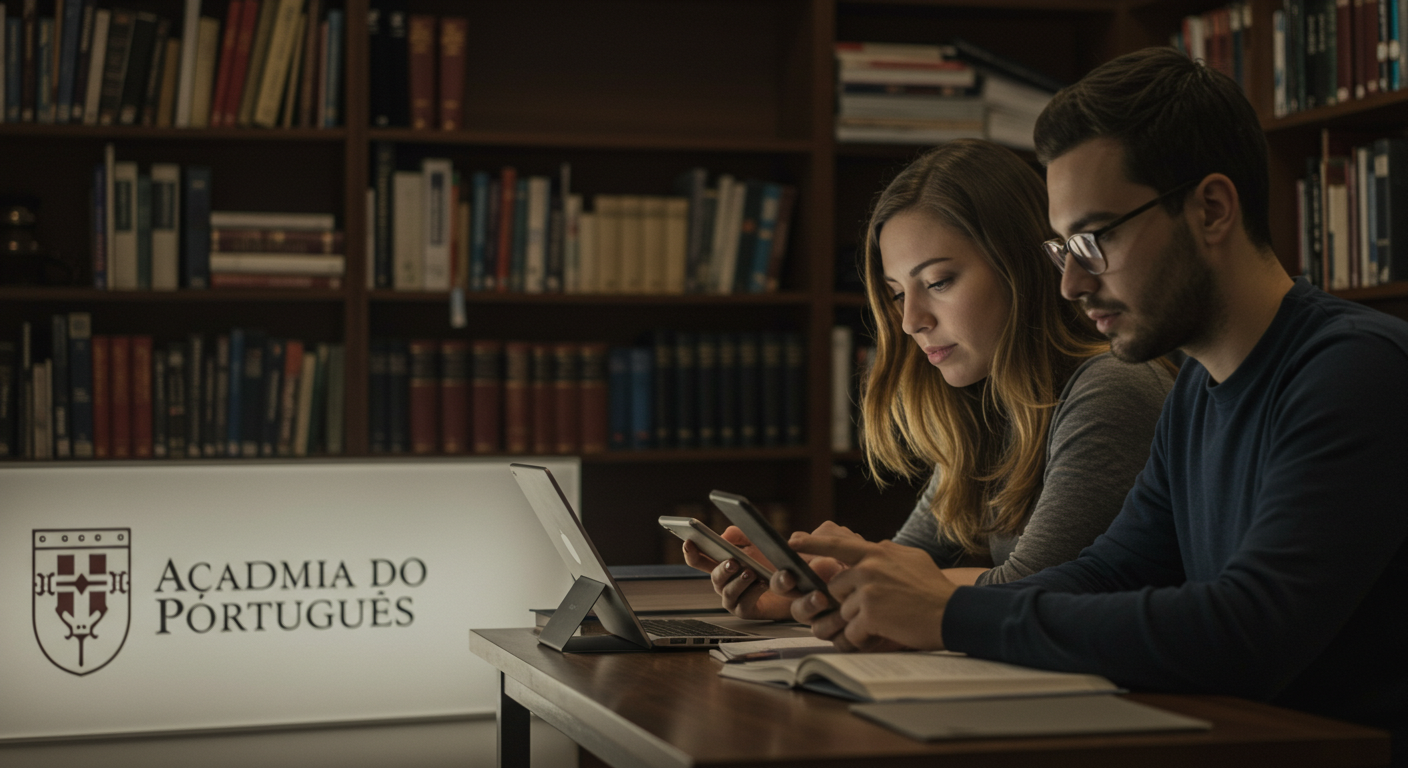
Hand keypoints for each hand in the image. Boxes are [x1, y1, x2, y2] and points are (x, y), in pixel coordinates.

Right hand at [681, 527, 790, 619]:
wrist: (791, 584)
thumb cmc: (770, 562)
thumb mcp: (755, 542)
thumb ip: (738, 535)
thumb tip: (724, 536)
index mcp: (720, 564)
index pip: (698, 559)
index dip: (691, 552)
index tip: (689, 542)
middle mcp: (723, 582)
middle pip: (714, 576)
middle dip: (722, 569)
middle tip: (733, 562)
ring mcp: (732, 598)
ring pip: (728, 591)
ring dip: (739, 581)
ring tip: (751, 573)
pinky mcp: (744, 610)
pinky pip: (743, 604)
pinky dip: (753, 592)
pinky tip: (763, 584)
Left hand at [787, 532, 957, 651]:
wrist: (954, 612)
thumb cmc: (934, 589)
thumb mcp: (911, 558)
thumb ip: (886, 553)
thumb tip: (873, 548)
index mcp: (876, 552)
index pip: (837, 545)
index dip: (812, 544)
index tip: (791, 542)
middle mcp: (868, 567)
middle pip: (835, 588)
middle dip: (849, 603)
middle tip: (876, 609)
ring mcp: (867, 590)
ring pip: (844, 612)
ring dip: (859, 623)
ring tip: (886, 622)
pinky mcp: (869, 614)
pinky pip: (852, 631)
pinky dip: (862, 639)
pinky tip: (882, 634)